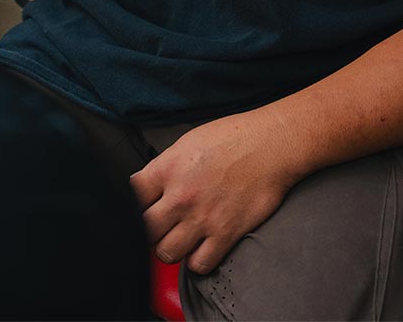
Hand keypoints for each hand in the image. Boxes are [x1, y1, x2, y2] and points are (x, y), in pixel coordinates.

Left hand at [131, 110, 301, 275]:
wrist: (272, 145)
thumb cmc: (233, 138)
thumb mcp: (188, 142)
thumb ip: (166, 166)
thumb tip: (149, 187)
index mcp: (167, 168)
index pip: (130, 197)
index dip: (132, 206)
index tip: (141, 209)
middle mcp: (180, 195)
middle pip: (144, 230)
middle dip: (150, 231)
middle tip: (161, 227)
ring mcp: (202, 217)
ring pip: (166, 252)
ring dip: (171, 248)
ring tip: (181, 239)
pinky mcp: (225, 233)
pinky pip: (199, 264)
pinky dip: (198, 260)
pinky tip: (202, 248)